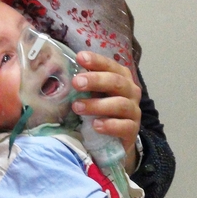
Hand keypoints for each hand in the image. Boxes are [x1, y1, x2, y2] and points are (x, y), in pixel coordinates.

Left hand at [71, 51, 141, 169]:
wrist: (117, 139)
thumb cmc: (102, 111)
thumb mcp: (94, 95)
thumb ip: (85, 85)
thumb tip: (62, 75)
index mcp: (121, 78)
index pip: (111, 65)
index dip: (97, 61)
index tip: (80, 57)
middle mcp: (131, 92)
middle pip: (116, 82)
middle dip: (96, 80)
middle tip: (76, 82)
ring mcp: (133, 111)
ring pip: (120, 104)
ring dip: (98, 105)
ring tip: (77, 107)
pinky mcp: (133, 131)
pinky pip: (125, 126)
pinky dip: (110, 125)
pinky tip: (96, 125)